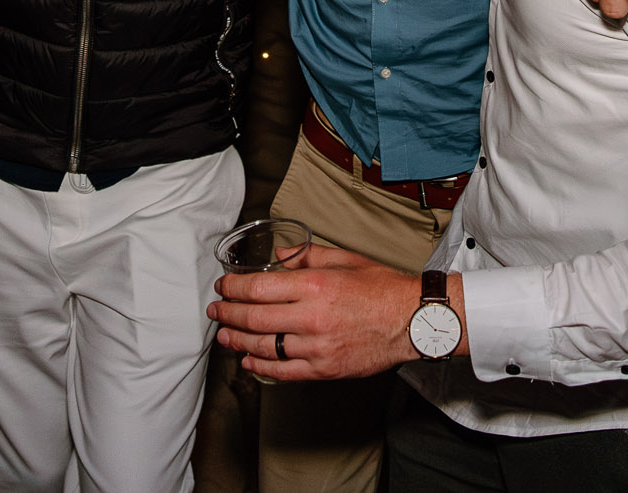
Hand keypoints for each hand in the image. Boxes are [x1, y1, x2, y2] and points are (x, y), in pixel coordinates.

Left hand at [208, 244, 454, 380]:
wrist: (412, 320)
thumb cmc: (381, 287)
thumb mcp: (344, 260)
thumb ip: (307, 257)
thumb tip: (280, 255)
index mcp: (315, 286)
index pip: (259, 287)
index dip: (233, 288)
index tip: (223, 287)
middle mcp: (312, 317)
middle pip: (254, 319)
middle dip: (227, 314)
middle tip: (215, 310)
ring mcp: (318, 347)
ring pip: (264, 348)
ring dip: (237, 342)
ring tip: (224, 336)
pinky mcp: (325, 369)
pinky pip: (284, 372)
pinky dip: (261, 367)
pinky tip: (249, 361)